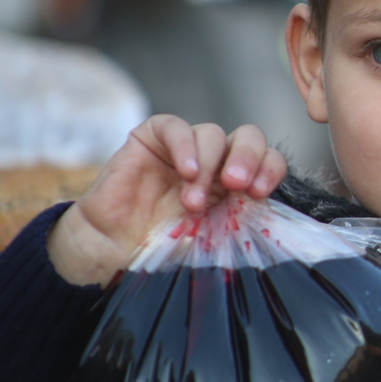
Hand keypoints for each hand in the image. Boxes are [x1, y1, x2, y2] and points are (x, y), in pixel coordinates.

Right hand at [47, 115, 287, 285]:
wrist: (109, 254)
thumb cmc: (159, 250)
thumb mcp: (211, 238)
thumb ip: (239, 220)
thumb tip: (271, 213)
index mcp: (234, 184)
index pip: (267, 160)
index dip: (270, 169)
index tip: (260, 192)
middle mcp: (213, 163)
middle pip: (247, 137)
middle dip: (248, 157)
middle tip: (236, 184)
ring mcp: (182, 150)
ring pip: (212, 133)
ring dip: (208, 165)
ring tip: (192, 202)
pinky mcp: (151, 140)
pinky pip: (175, 127)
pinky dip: (185, 144)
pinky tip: (185, 171)